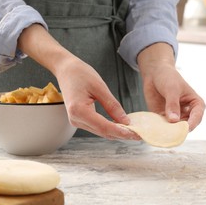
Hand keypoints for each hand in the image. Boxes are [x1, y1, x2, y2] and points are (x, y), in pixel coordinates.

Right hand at [17, 24, 138, 139]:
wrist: (65, 69)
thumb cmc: (80, 74)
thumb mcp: (100, 87)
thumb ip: (112, 105)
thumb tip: (126, 121)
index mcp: (79, 111)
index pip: (104, 127)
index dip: (121, 132)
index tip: (135, 134)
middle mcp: (76, 119)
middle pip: (103, 132)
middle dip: (122, 134)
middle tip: (139, 135)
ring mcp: (76, 121)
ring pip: (101, 132)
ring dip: (117, 132)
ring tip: (133, 131)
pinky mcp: (79, 119)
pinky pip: (97, 127)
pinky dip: (110, 128)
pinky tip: (122, 126)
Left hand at [138, 43, 204, 130]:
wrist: (155, 73)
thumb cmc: (168, 78)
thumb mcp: (171, 89)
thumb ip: (172, 104)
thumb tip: (174, 120)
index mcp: (196, 104)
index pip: (197, 116)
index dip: (192, 123)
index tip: (185, 129)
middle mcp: (188, 113)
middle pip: (186, 125)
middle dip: (179, 129)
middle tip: (172, 133)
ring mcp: (176, 116)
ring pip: (175, 128)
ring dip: (169, 131)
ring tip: (162, 132)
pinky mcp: (164, 118)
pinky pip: (163, 126)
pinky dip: (160, 129)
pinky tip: (155, 129)